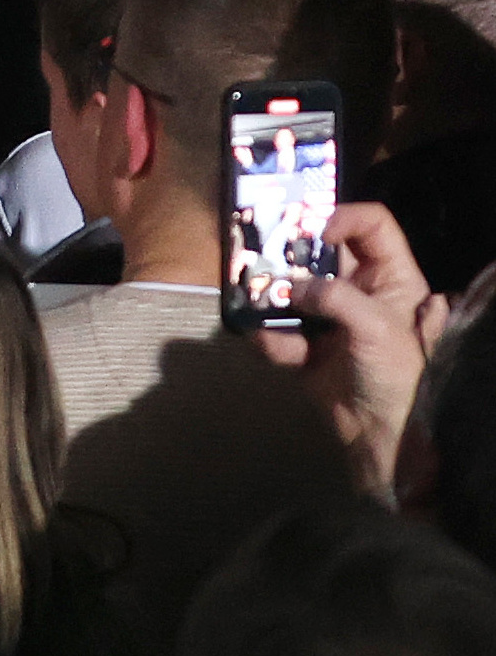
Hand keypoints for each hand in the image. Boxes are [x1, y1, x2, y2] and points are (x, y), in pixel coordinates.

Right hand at [264, 199, 444, 493]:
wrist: (382, 439)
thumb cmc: (396, 376)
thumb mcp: (375, 327)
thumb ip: (332, 296)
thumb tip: (289, 286)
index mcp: (392, 279)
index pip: (373, 225)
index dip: (344, 216)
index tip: (314, 230)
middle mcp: (361, 291)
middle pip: (321, 252)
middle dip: (291, 254)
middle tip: (263, 252)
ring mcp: (331, 318)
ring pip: (291, 289)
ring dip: (272, 297)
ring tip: (258, 303)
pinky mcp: (306, 344)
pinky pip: (277, 329)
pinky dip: (272, 339)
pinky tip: (274, 348)